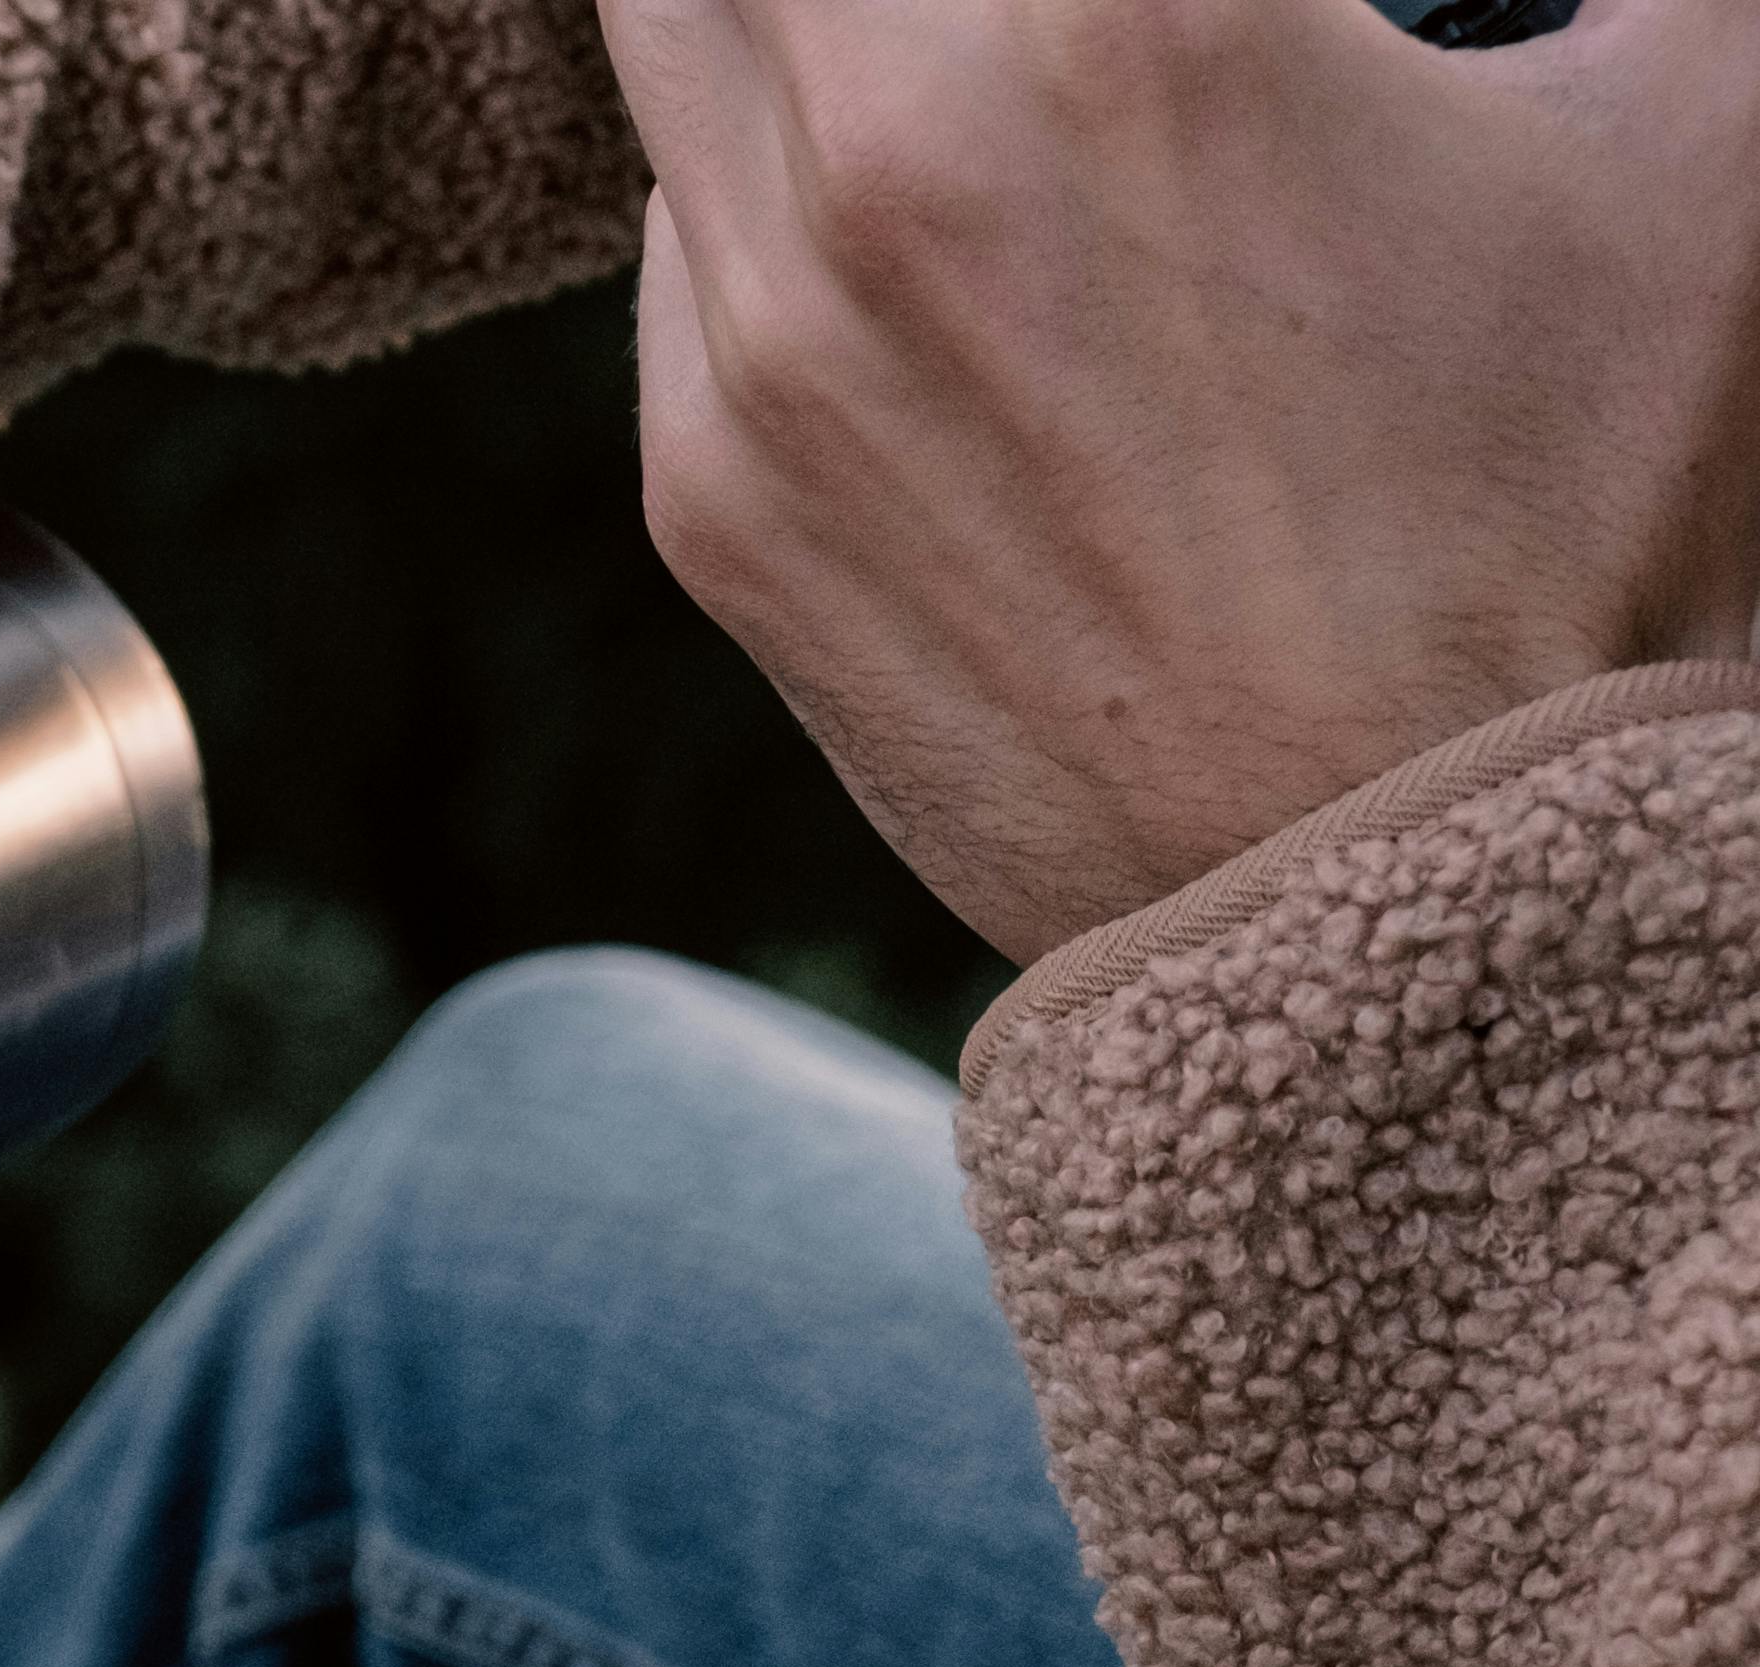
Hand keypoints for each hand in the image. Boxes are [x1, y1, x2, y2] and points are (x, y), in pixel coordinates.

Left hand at [611, 0, 1759, 960]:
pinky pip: (674, 237)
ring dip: (793, 11)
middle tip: (1021, 22)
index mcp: (1122, 14)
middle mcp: (894, 152)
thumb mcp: (1700, 135)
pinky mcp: (712, 500)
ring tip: (923, 50)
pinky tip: (897, 195)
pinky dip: (757, 169)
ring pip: (675, 20)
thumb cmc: (1590, 520)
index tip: (1154, 7)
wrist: (1428, 912)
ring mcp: (769, 340)